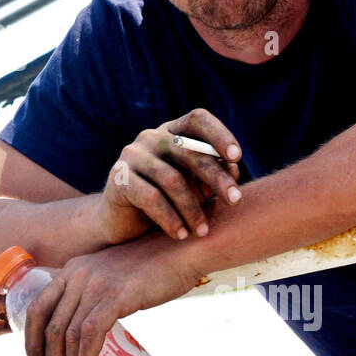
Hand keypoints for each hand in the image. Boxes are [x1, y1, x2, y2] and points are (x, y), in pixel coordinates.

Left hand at [21, 239, 200, 355]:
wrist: (181, 250)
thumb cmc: (152, 268)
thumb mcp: (112, 276)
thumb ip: (98, 296)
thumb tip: (92, 334)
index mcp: (72, 270)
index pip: (37, 309)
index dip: (32, 341)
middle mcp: (77, 275)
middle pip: (51, 327)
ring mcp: (96, 284)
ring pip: (70, 334)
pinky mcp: (116, 295)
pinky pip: (92, 331)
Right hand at [96, 108, 241, 244]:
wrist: (123, 224)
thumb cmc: (167, 202)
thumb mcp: (195, 189)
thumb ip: (213, 177)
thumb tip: (233, 169)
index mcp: (172, 133)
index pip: (197, 120)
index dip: (219, 134)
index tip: (236, 157)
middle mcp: (151, 137)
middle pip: (189, 150)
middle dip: (216, 176)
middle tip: (235, 200)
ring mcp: (132, 155)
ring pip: (172, 179)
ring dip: (192, 209)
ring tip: (202, 231)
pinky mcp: (119, 177)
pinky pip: (151, 197)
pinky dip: (170, 219)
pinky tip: (180, 235)